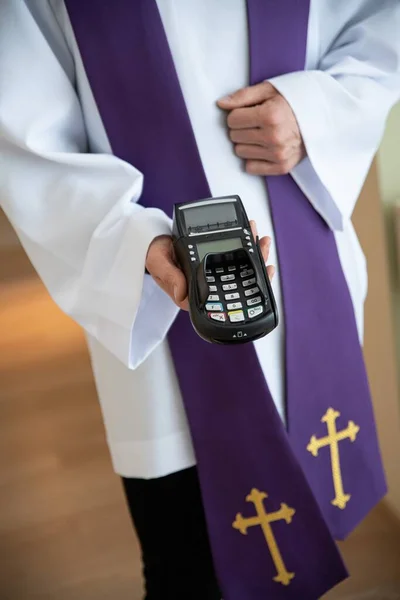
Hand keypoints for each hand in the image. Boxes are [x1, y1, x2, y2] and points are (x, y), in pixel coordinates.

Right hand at [145, 221, 274, 310]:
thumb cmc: (156, 256)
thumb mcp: (159, 265)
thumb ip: (170, 278)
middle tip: (264, 254)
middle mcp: (207, 287)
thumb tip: (182, 295)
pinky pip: (233, 259)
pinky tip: (254, 237)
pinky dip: (245, 248)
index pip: (223, 299)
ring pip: (239, 269)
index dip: (244, 291)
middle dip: (254, 269)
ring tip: (262, 240)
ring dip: (252, 255)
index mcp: (194, 295)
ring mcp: (213, 275)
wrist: (152, 243)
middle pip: (237, 283)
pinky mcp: (214, 264)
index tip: (256, 275)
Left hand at [217, 81, 305, 175]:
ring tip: (262, 134)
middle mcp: (274, 137)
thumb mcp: (270, 90)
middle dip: (242, 128)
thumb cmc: (296, 102)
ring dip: (247, 143)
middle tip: (257, 123)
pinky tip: (264, 148)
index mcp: (270, 116)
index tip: (249, 112)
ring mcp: (278, 154)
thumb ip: (243, 96)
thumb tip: (221, 104)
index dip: (238, 114)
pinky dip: (254, 159)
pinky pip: (251, 168)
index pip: (232, 120)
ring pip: (240, 152)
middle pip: (234, 136)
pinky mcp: (281, 167)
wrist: (322, 117)